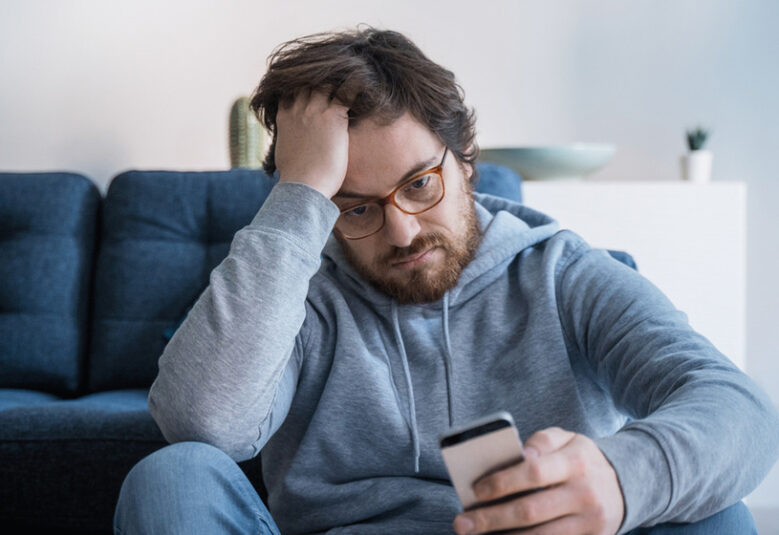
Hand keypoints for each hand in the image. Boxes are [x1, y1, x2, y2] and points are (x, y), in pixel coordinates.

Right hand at [274, 88, 349, 198]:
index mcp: (285, 118)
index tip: (312, 86)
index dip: (301, 85)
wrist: (303, 186)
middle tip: (335, 78)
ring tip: (351, 77)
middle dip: (320, 79)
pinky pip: (347, 92)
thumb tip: (287, 150)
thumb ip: (286, 143)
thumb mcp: (283, 155)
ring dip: (337, 81)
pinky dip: (355, 86)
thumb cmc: (295, 178)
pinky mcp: (333, 117)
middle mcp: (298, 110)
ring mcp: (315, 111)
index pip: (289, 90)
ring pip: (326, 83)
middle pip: (308, 82)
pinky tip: (364, 81)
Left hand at [453, 427, 624, 534]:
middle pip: (530, 511)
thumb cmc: (581, 459)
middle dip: (491, 519)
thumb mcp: (568, 438)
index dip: (502, 482)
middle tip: (461, 523)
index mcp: (576, 461)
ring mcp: (590, 523)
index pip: (533, 473)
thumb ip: (542, 442)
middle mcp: (585, 494)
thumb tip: (517, 456)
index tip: (476, 490)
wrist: (626, 485)